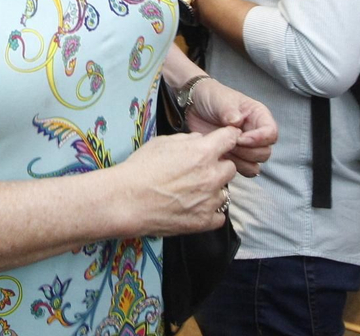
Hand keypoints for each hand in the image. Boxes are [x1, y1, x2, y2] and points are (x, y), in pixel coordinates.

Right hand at [119, 125, 239, 236]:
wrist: (128, 200)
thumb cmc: (140, 169)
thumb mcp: (161, 143)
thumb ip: (187, 140)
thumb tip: (200, 141)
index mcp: (203, 153)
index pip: (231, 138)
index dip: (227, 138)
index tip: (223, 141)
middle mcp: (212, 176)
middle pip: (231, 168)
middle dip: (218, 167)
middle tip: (200, 170)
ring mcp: (210, 201)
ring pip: (224, 192)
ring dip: (213, 190)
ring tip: (192, 192)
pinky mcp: (204, 222)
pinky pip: (219, 216)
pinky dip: (210, 212)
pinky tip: (194, 208)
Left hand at [183, 79, 278, 177]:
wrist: (194, 106)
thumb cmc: (211, 97)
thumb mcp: (220, 99)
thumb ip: (229, 110)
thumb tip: (237, 121)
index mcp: (258, 116)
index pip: (271, 133)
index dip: (259, 138)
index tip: (241, 138)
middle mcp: (256, 133)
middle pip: (265, 152)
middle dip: (247, 151)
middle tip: (229, 142)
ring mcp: (246, 146)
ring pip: (255, 164)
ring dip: (240, 160)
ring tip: (224, 148)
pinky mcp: (235, 156)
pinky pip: (243, 170)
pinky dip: (234, 167)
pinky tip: (221, 156)